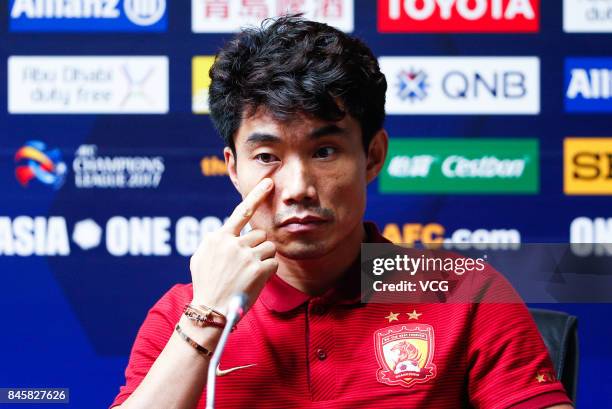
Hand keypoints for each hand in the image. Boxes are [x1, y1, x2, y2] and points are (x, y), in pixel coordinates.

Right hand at [189, 178, 277, 313]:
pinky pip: (273, 263)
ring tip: (248, 273)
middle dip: (257, 247)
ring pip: (269, 247)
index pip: (241, 211)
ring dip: (263, 258)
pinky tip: (254, 281)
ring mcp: (246, 256)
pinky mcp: (258, 269)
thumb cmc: (206, 284)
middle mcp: (233, 243)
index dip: (257, 195)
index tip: (269, 182)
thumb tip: (226, 232)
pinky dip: (268, 272)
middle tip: (246, 264)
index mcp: (219, 237)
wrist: (211, 310)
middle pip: (259, 234)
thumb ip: (216, 241)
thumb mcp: (201, 257)